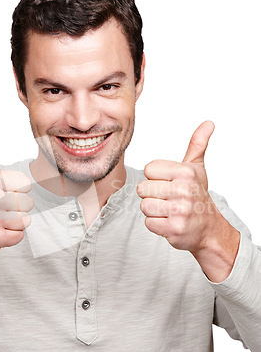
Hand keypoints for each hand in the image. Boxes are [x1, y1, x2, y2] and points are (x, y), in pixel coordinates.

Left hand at [137, 121, 217, 251]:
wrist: (208, 228)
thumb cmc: (198, 195)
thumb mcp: (197, 168)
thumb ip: (197, 144)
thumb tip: (208, 123)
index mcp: (185, 172)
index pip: (148, 169)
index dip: (155, 178)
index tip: (169, 184)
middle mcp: (183, 190)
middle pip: (143, 188)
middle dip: (152, 195)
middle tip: (169, 199)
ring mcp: (179, 210)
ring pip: (144, 206)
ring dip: (153, 211)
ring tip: (168, 210)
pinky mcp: (174, 228)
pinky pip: (149, 223)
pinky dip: (156, 225)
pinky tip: (169, 222)